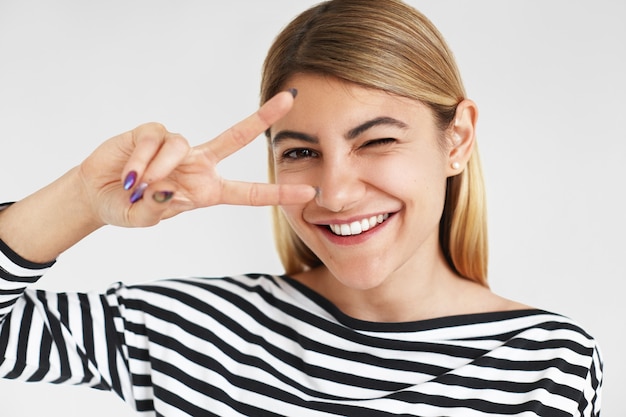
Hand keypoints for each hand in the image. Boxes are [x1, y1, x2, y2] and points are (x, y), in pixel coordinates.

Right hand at [79, 90, 314, 227]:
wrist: (96, 194)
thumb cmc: (128, 209)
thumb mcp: (145, 218)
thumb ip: (158, 208)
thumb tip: (167, 190)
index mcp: (206, 191)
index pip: (249, 192)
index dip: (277, 192)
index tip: (308, 191)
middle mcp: (198, 164)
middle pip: (236, 137)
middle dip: (263, 117)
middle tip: (290, 98)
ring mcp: (176, 147)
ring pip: (179, 145)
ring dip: (157, 169)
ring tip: (138, 186)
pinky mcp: (152, 132)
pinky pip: (155, 139)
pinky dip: (142, 159)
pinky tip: (129, 174)